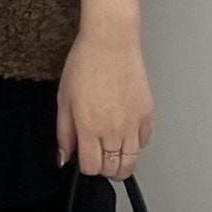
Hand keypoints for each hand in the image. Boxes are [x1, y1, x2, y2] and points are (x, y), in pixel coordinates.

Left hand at [55, 23, 154, 177]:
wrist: (111, 43)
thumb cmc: (85, 64)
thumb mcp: (64, 100)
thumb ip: (64, 133)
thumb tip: (64, 157)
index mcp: (89, 127)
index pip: (92, 167)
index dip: (86, 168)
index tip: (84, 159)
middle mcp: (113, 129)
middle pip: (113, 169)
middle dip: (104, 169)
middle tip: (99, 158)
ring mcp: (133, 123)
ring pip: (132, 161)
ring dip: (122, 163)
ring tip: (114, 155)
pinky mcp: (147, 113)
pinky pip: (145, 141)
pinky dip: (136, 144)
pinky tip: (126, 135)